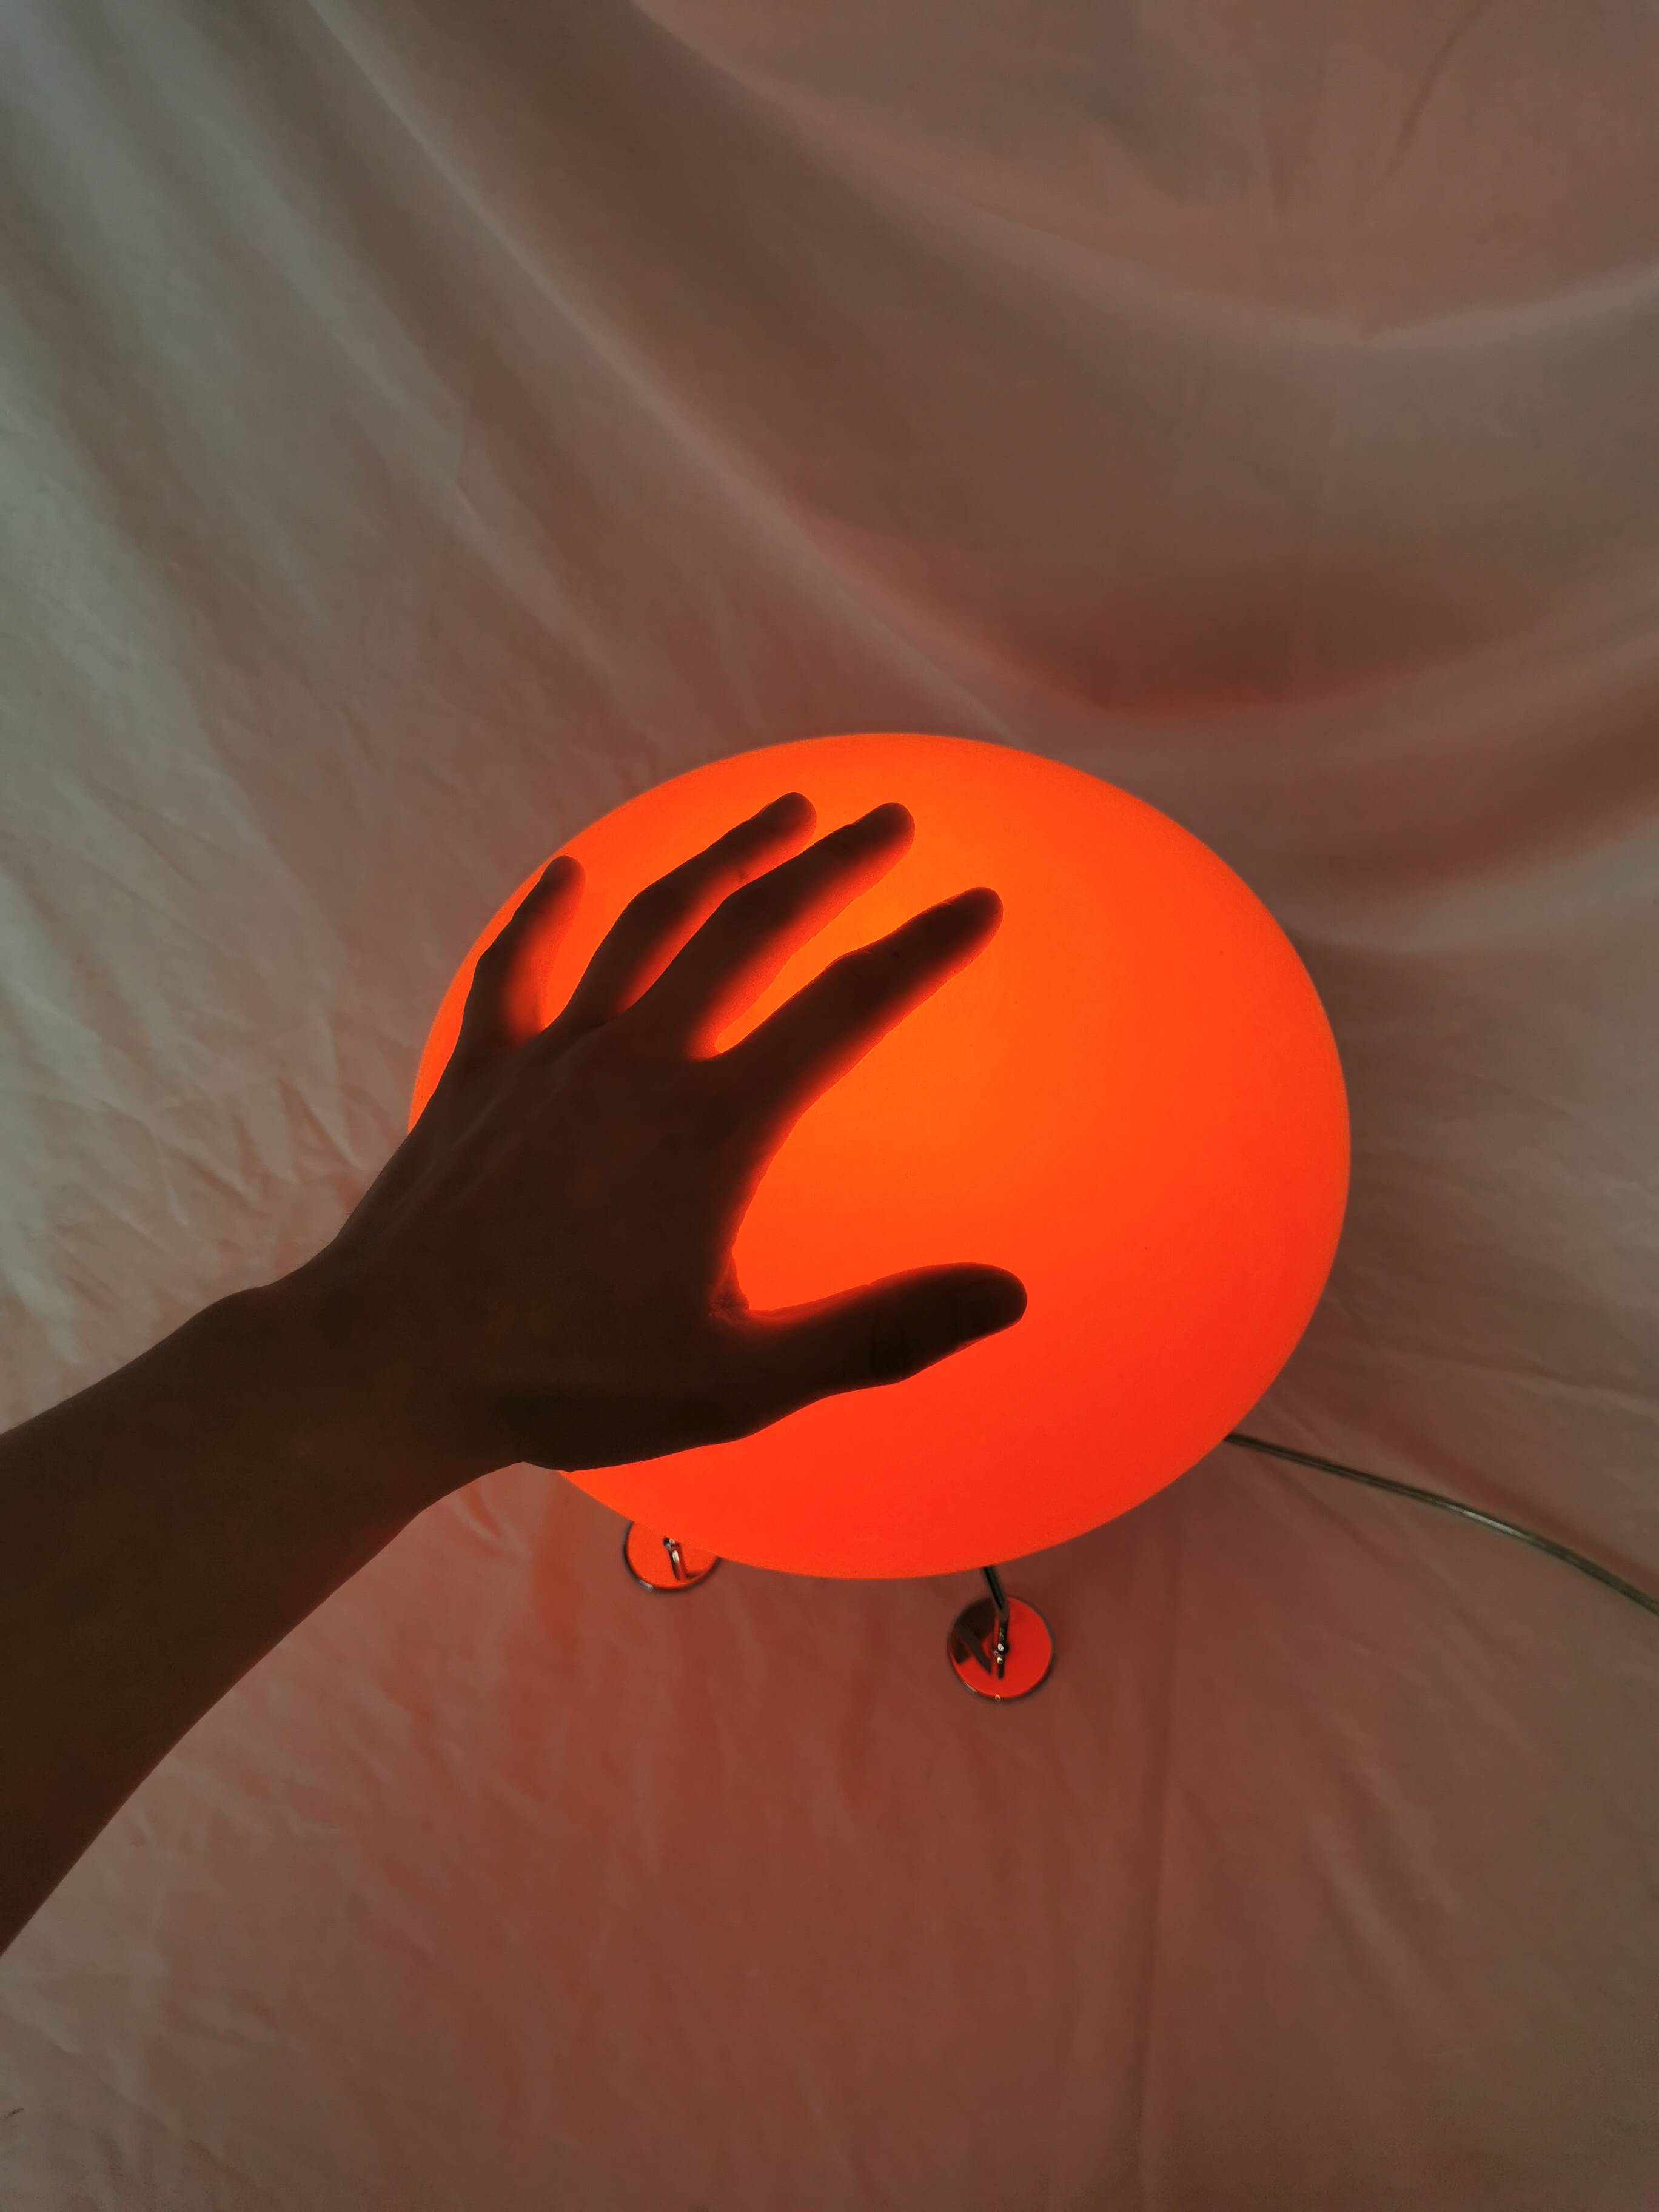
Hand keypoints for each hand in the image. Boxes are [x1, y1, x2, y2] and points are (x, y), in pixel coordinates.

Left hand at [285, 791, 1026, 1494]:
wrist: (390, 1366)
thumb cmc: (567, 1382)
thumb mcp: (740, 1384)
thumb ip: (877, 1334)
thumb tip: (1008, 1296)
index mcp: (713, 1129)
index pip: (847, 1010)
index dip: (923, 950)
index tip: (980, 902)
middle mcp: (638, 1062)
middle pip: (753, 929)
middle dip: (832, 865)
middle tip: (889, 818)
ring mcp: (553, 1055)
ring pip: (651, 920)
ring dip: (722, 857)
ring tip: (782, 811)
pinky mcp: (481, 1069)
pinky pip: (517, 964)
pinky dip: (547, 910)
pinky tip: (571, 872)